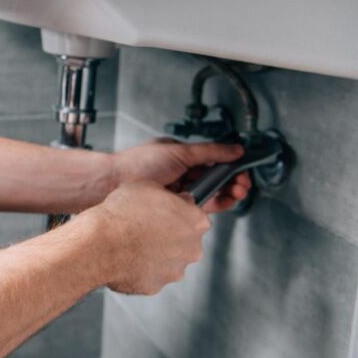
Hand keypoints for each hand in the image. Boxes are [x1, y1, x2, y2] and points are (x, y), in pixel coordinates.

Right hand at [80, 180, 210, 294]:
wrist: (100, 243)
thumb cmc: (122, 214)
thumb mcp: (147, 186)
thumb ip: (166, 195)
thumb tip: (168, 198)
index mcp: (195, 222)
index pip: (196, 216)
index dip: (179, 212)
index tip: (165, 211)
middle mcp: (191, 249)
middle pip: (186, 241)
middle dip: (170, 235)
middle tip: (146, 226)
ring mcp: (174, 270)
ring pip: (169, 260)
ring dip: (156, 252)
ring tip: (132, 242)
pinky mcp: (156, 286)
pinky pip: (151, 274)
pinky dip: (141, 267)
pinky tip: (126, 256)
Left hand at [110, 138, 251, 213]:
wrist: (113, 184)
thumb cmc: (138, 164)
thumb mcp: (177, 152)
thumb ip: (209, 152)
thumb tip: (236, 149)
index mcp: (180, 155)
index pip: (213, 159)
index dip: (230, 165)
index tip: (243, 170)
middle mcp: (180, 173)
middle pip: (214, 178)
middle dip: (232, 181)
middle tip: (242, 185)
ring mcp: (178, 191)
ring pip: (210, 194)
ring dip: (227, 193)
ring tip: (236, 193)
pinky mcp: (176, 208)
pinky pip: (201, 207)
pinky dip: (215, 205)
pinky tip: (224, 202)